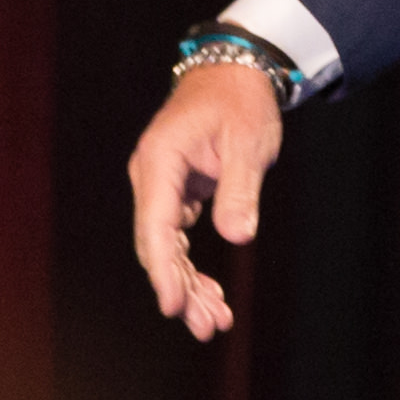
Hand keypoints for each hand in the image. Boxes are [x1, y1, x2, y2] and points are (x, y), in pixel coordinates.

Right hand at [125, 59, 285, 343]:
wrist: (235, 72)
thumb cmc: (242, 102)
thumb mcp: (248, 143)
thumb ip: (239, 189)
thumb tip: (237, 236)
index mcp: (160, 160)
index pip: (157, 226)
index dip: (164, 271)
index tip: (173, 307)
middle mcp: (151, 175)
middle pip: (157, 245)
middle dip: (180, 289)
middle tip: (210, 327)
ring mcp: (160, 185)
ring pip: (166, 248)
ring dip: (187, 285)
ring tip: (215, 323)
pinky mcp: (174, 192)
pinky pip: (176, 239)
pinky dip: (191, 268)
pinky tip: (211, 296)